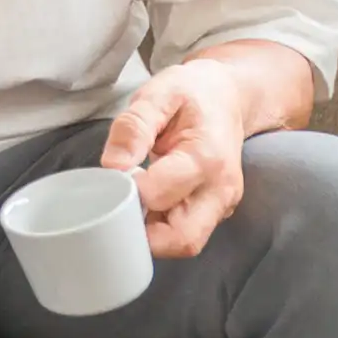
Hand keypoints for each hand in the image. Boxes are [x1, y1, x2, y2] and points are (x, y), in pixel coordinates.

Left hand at [101, 60, 247, 257]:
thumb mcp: (158, 94)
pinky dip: (159, 230)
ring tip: (126, 204)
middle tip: (115, 206)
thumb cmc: (191, 94)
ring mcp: (221, 205)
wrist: (228, 98)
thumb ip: (133, 127)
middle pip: (183, 238)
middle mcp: (220, 189)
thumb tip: (112, 166)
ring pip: (186, 243)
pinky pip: (186, 234)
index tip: (109, 178)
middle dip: (142, 234)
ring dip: (150, 236)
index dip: (128, 192)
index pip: (161, 194)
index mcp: (206, 157)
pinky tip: (141, 206)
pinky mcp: (215, 211)